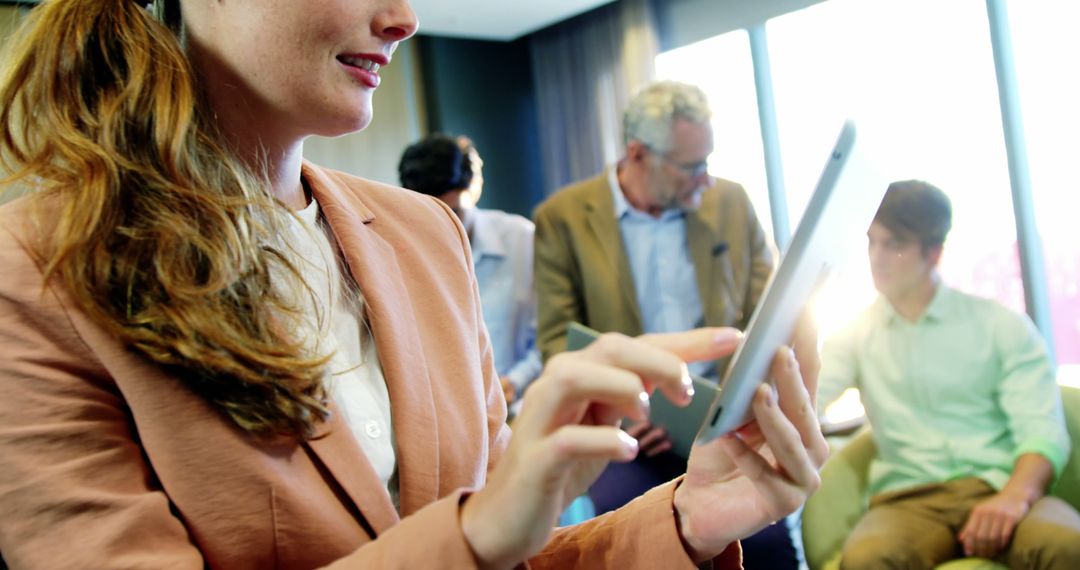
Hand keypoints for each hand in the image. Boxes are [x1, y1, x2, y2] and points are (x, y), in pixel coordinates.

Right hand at [461, 328, 741, 569]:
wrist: (508, 513)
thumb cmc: (560, 463)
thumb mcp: (602, 422)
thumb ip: (631, 393)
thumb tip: (679, 369)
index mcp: (580, 373)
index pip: (636, 344)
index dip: (686, 340)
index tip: (733, 338)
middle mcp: (556, 385)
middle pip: (608, 348)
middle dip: (658, 359)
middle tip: (688, 388)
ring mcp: (540, 419)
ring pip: (575, 377)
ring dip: (622, 387)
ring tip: (649, 412)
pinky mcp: (534, 459)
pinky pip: (567, 438)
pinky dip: (602, 440)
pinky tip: (627, 451)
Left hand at [674, 346, 828, 562]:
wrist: (700, 503)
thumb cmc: (722, 455)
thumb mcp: (732, 415)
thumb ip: (748, 390)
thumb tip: (752, 348)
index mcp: (802, 423)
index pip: (808, 380)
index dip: (808, 348)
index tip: (804, 315)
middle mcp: (811, 449)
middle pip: (805, 411)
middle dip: (793, 380)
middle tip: (780, 350)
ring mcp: (802, 478)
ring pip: (793, 444)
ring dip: (775, 417)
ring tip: (758, 392)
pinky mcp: (783, 504)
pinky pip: (766, 477)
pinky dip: (746, 457)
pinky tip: (728, 440)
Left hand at [958, 491, 1029, 557]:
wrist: (1015, 495)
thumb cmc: (995, 506)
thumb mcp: (980, 512)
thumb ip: (970, 525)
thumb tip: (960, 540)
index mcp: (977, 511)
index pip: (971, 531)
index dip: (969, 544)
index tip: (969, 553)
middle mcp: (987, 512)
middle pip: (981, 536)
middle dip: (981, 549)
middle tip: (983, 555)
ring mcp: (1000, 515)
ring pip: (993, 537)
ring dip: (992, 548)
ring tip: (992, 553)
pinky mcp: (1012, 518)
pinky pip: (1005, 535)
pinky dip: (1002, 544)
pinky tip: (1001, 547)